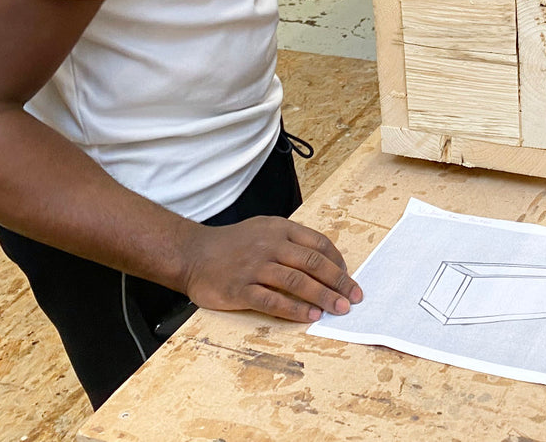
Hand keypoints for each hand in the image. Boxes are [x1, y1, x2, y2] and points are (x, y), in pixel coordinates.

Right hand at [178, 216, 361, 322]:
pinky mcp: (240, 289)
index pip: (318, 244)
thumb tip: (324, 260)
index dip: (338, 262)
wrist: (192, 253)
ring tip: (338, 308)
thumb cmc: (233, 244)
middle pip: (313, 263)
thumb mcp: (264, 229)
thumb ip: (290, 241)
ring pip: (297, 282)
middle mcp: (270, 245)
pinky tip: (310, 316)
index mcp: (280, 229)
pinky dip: (294, 309)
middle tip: (354, 297)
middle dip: (338, 282)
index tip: (348, 277)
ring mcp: (255, 267)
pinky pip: (273, 301)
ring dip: (323, 296)